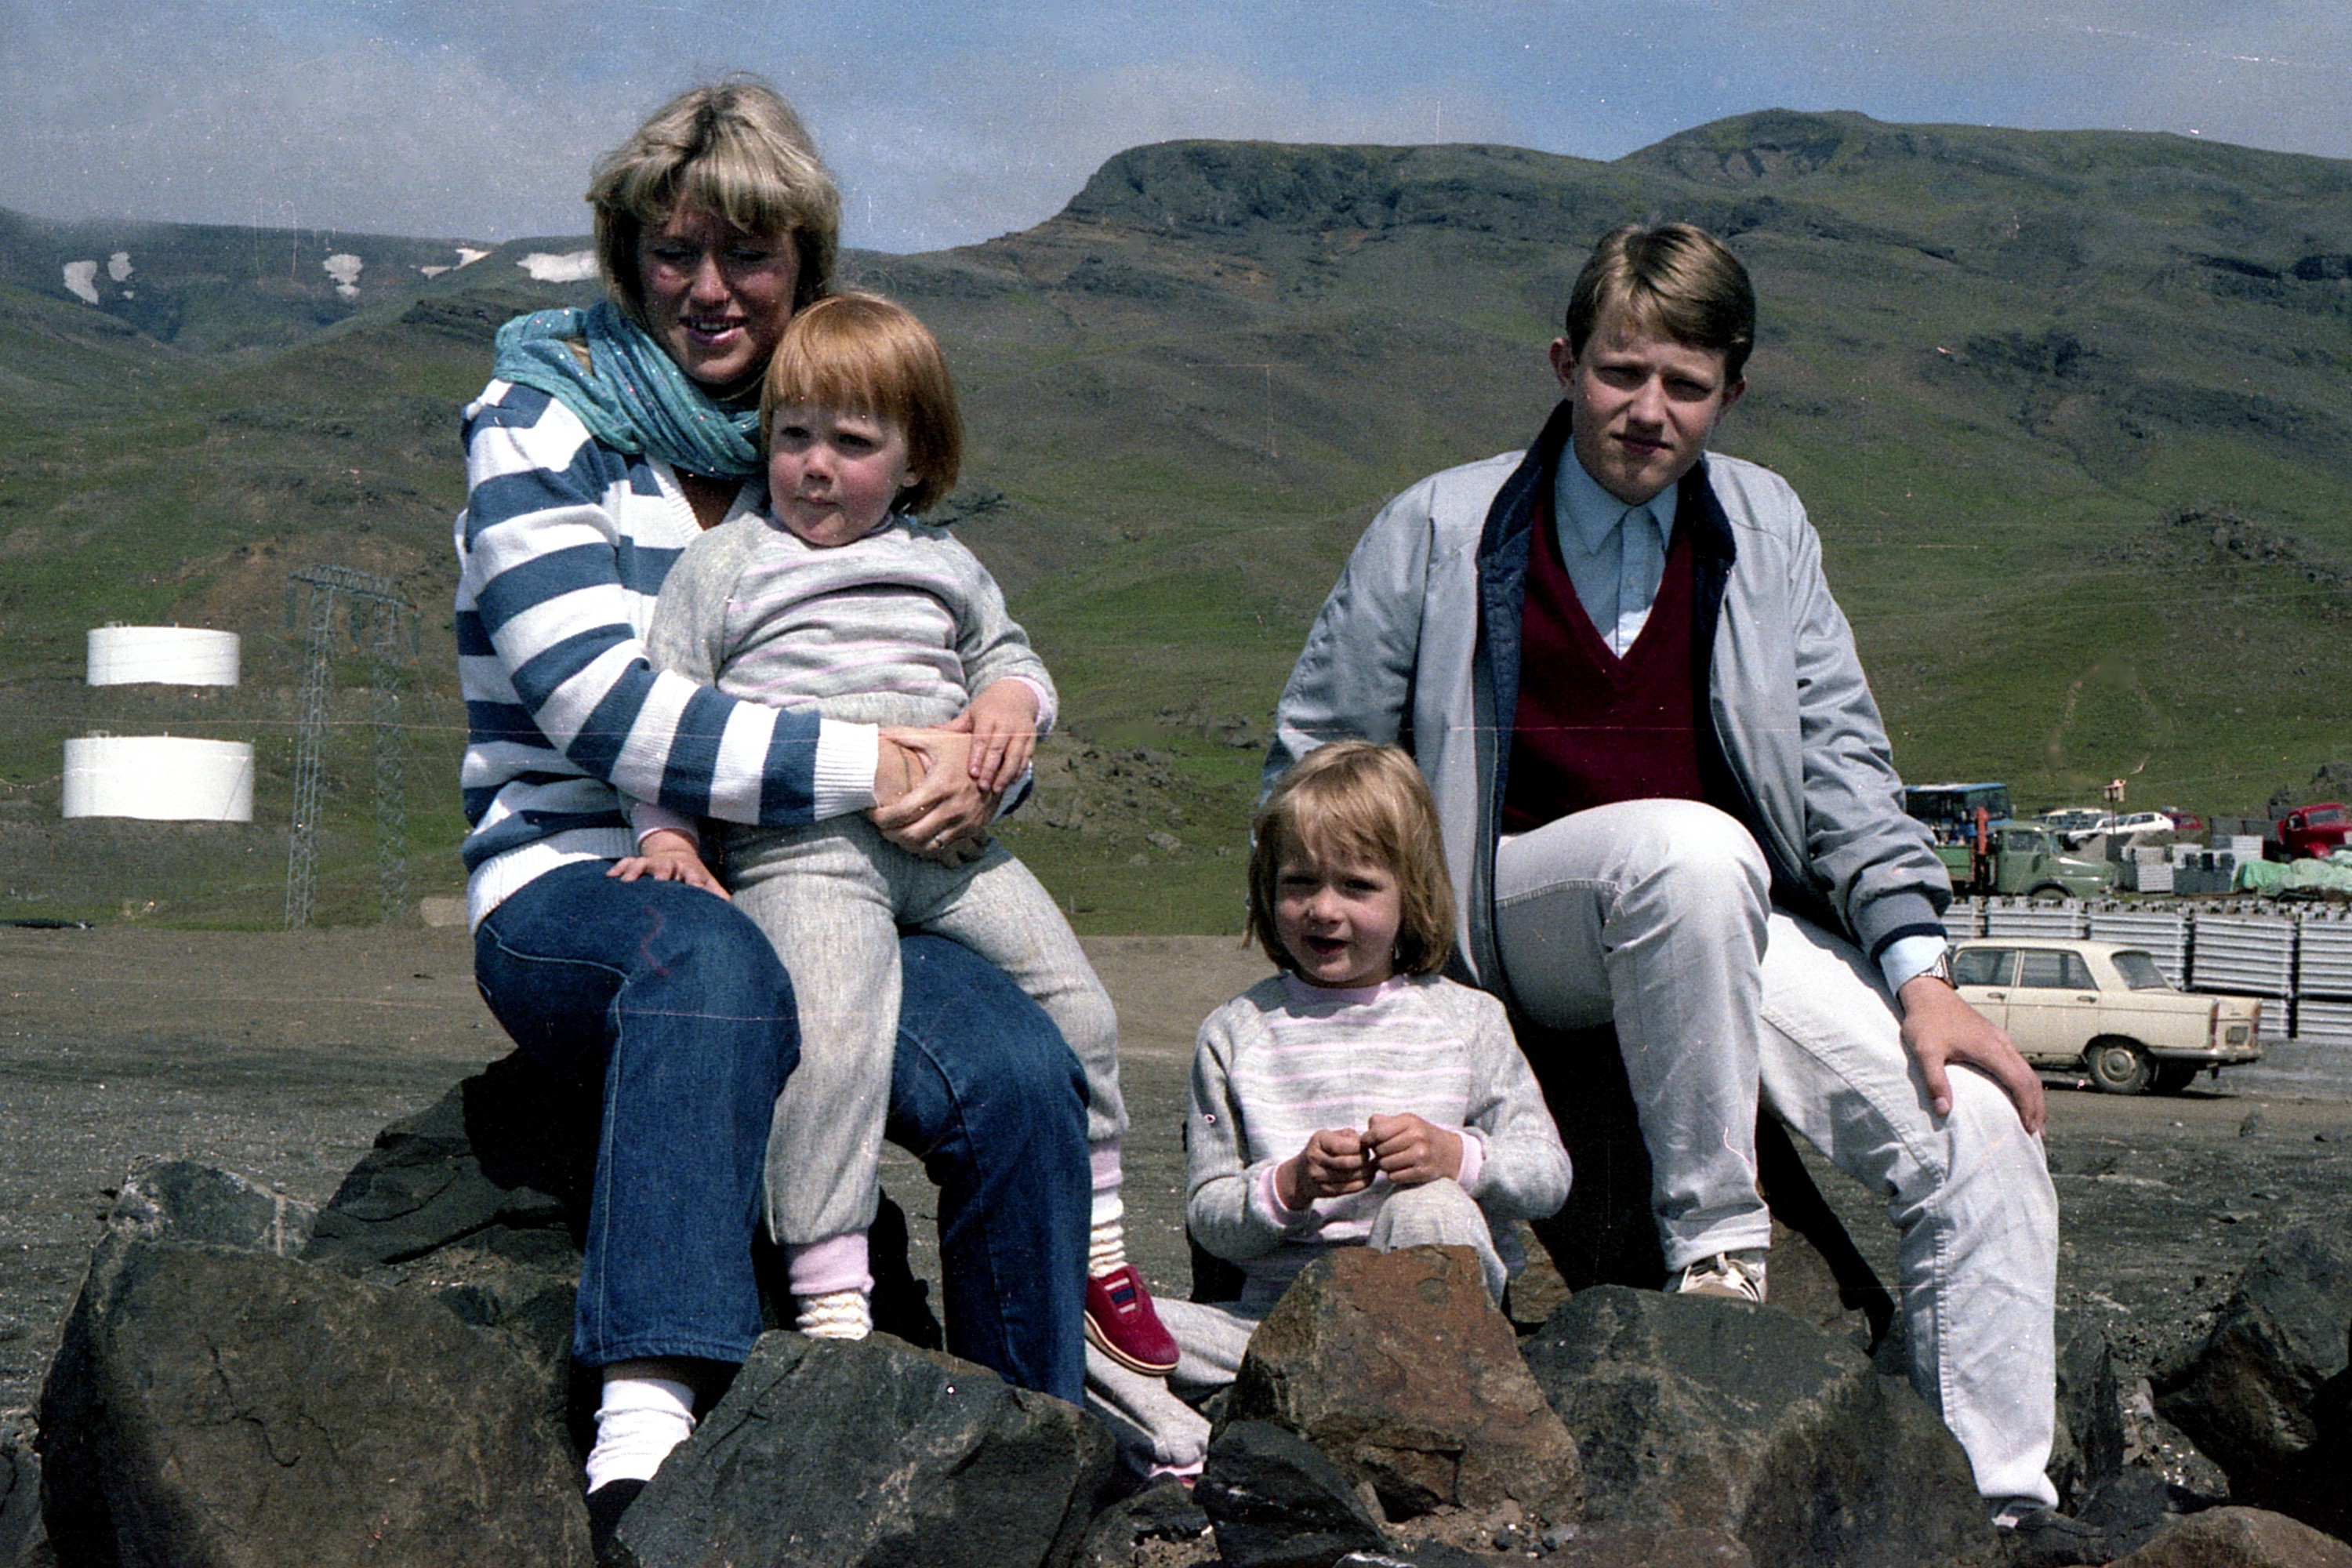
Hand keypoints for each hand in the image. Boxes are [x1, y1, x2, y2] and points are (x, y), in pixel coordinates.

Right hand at [607, 829, 728, 899]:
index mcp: (687, 870)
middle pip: (665, 866)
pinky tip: (609, 878)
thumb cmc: (692, 877)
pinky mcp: (638, 863)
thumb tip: (727, 912)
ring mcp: (651, 863)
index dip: (693, 881)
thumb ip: (716, 896)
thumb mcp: (707, 883)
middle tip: (659, 882)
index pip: (692, 875)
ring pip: (641, 863)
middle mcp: (669, 865)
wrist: (677, 855)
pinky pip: (626, 862)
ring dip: (634, 871)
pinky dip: (618, 868)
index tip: (694, 889)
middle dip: (662, 872)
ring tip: (626, 882)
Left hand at [870, 727, 996, 856]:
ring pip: (926, 847)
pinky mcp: (973, 830)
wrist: (999, 761)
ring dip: (905, 843)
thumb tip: (875, 733)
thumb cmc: (961, 748)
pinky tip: (915, 835)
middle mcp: (953, 808)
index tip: (870, 813)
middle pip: (911, 835)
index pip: (902, 813)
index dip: (880, 818)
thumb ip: (903, 735)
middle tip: (880, 825)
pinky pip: (943, 848)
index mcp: (940, 785)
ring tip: (895, 831)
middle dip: (889, 833)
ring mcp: (965, 822)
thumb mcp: (935, 738)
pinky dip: (924, 846)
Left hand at [954, 681, 1040, 793]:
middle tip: (983, 787)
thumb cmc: (988, 708)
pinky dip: (1018, 771)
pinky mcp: (1031, 739)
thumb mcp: (971, 713)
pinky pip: (1025, 757)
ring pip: (1015, 756)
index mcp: (989, 716)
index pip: (983, 739)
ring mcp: (1021, 731)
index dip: (978, 757)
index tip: (972, 773)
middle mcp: (1007, 724)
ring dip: (1006, 774)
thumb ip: (954, 726)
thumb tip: (930, 730)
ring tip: (997, 789)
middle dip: (991, 769)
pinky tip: (1010, 783)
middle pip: (999, 749)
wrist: (1016, 696)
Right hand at [1277, 1127, 1373, 1208]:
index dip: (1361, 1147)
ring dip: (1367, 1172)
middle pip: (1349, 1163)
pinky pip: (1350, 1188)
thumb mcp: (1330, 1136)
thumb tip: (1366, 1144)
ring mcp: (1319, 1177)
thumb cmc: (1322, 1150)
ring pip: (1351, 1176)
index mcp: (1318, 1141)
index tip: (1366, 1146)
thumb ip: (1348, 1136)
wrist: (1301, 1174)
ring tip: (1372, 1167)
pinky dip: (1364, 1183)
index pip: (1345, 1145)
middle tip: (1371, 1158)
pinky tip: (1368, 1177)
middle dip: (1365, 1160)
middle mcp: (1315, 1159)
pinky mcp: (1325, 1191)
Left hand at [1365, 1113, 1463, 1186]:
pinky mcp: (1422, 1172)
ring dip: (1384, 1165)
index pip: (1377, 1132)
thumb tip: (1365, 1134)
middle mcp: (1416, 1137)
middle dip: (1377, 1153)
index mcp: (1410, 1122)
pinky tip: (1400, 1169)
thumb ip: (1383, 1122)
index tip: (1366, 1142)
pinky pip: (1393, 1177)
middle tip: (1383, 1152)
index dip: (1367, 1139)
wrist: (1450, 1153)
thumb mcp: (1406, 1122)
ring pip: (1384, 1165)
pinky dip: (1393, 1175)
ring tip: (1391, 1160)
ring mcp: (1420, 1156)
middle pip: (1379, 1150)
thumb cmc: (1421, 1135)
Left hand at [1898, 976, 2045, 1134]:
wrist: (1928, 992)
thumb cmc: (1925, 1021)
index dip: (2028, 1107)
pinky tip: (2018, 1093)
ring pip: (2027, 1070)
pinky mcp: (1995, 1037)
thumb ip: (1934, 1081)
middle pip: (2030, 1079)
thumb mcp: (1925, 1052)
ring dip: (2033, 1095)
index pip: (2020, 1082)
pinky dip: (2024, 1082)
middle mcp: (2002, 1044)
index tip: (2030, 1129)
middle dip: (2037, 1107)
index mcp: (1991, 1049)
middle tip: (2037, 1133)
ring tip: (2033, 1119)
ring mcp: (2000, 1039)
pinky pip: (2018, 1063)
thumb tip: (1944, 1111)